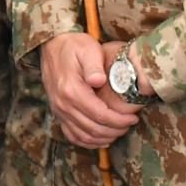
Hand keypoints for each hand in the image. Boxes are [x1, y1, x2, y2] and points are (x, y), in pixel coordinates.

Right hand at [40, 32, 139, 148]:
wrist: (52, 45)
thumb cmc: (73, 46)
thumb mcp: (87, 49)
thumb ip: (93, 66)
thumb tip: (98, 80)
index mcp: (71, 90)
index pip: (100, 115)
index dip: (119, 120)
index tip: (133, 118)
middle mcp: (63, 104)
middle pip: (93, 129)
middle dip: (115, 130)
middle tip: (129, 124)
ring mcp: (58, 110)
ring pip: (83, 135)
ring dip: (103, 138)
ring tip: (119, 131)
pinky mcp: (58, 112)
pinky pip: (72, 135)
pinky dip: (87, 141)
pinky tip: (101, 138)